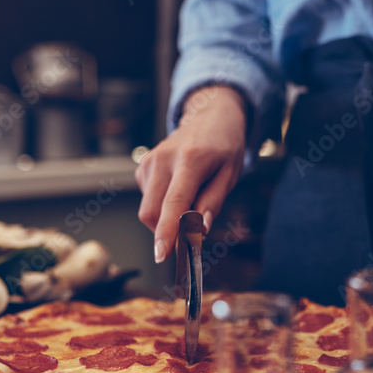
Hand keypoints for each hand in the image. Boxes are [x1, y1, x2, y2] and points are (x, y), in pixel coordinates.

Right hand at [136, 86, 246, 262]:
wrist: (209, 117)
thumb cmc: (224, 146)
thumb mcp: (229, 174)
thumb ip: (212, 201)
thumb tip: (199, 228)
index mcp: (190, 160)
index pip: (173, 203)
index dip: (167, 232)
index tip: (162, 255)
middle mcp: (163, 159)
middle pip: (152, 212)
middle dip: (166, 233)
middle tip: (189, 240)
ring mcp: (149, 161)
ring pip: (148, 209)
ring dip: (166, 219)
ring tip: (191, 202)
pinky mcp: (143, 166)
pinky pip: (148, 199)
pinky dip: (162, 206)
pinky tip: (179, 190)